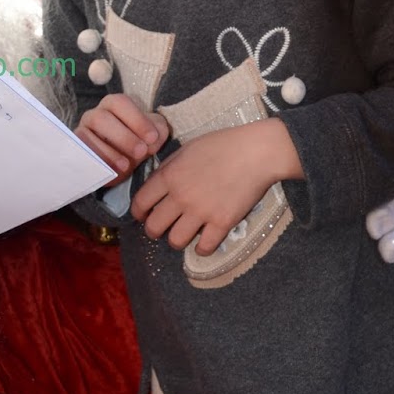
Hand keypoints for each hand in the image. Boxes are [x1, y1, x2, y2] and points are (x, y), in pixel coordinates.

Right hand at [75, 93, 168, 184]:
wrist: (123, 164)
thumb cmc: (138, 143)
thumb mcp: (152, 136)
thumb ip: (158, 132)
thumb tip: (154, 136)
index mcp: (113, 105)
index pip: (120, 103)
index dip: (136, 119)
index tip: (152, 138)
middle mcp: (94, 115)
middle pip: (101, 118)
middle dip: (123, 137)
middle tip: (141, 152)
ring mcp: (82, 132)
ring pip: (87, 137)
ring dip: (108, 152)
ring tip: (126, 165)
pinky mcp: (76, 152)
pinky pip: (80, 155)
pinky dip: (96, 164)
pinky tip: (112, 172)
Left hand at [131, 119, 301, 254]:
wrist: (256, 152)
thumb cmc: (222, 145)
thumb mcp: (187, 149)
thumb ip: (169, 168)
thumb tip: (155, 184)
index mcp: (169, 176)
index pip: (140, 202)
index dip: (138, 213)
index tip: (142, 215)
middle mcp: (180, 196)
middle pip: (154, 227)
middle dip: (154, 230)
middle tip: (161, 229)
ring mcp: (201, 212)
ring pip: (175, 241)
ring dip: (176, 241)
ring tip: (182, 235)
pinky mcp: (222, 223)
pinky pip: (204, 247)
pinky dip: (202, 248)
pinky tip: (203, 242)